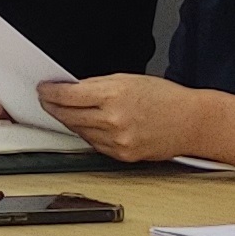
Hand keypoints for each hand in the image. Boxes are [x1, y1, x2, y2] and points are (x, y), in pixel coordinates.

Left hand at [38, 73, 195, 162]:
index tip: (43, 90)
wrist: (192, 122)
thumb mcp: (128, 79)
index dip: (49, 93)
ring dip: (68, 121)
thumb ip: (97, 85)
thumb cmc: (166, 98)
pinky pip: (94, 144)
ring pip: (79, 132)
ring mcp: (118, 141)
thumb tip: (72, 88)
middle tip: (47, 99)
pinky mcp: (123, 156)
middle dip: (54, 107)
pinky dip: (87, 134)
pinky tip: (86, 125)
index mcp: (113, 96)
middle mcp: (113, 121)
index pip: (67, 96)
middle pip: (68, 116)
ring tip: (65, 111)